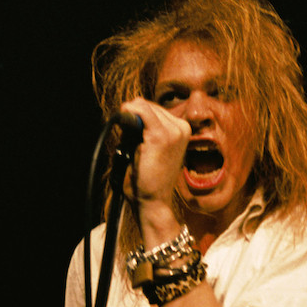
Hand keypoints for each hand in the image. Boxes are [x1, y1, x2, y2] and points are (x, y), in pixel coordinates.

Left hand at [119, 98, 190, 215]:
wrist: (153, 201)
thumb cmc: (147, 179)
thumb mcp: (148, 148)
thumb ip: (140, 129)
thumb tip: (127, 110)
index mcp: (182, 130)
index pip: (154, 110)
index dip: (137, 118)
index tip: (130, 134)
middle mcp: (182, 128)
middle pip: (148, 105)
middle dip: (133, 118)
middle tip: (130, 142)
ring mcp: (174, 131)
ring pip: (143, 106)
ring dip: (130, 120)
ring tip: (132, 144)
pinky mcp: (160, 136)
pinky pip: (141, 110)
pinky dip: (129, 112)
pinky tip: (124, 120)